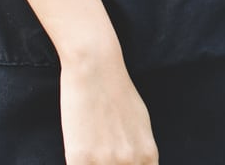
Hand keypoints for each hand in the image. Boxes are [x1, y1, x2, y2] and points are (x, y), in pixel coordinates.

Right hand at [58, 49, 156, 164]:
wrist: (96, 69)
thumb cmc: (119, 94)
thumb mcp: (142, 125)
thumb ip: (141, 151)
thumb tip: (139, 163)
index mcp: (148, 154)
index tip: (119, 162)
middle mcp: (129, 161)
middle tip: (101, 156)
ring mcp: (105, 161)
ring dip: (94, 164)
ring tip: (91, 153)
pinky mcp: (79, 158)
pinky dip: (78, 164)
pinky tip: (77, 155)